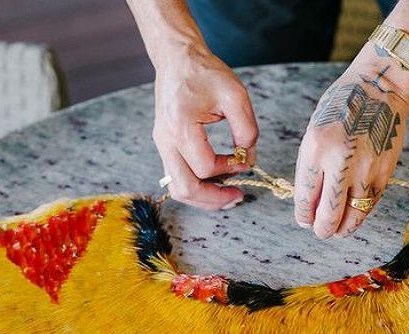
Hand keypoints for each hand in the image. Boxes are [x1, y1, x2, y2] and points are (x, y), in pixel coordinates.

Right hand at [153, 44, 258, 209]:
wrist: (177, 59)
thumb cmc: (205, 73)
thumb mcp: (236, 96)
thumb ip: (247, 130)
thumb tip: (247, 160)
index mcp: (181, 127)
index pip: (205, 167)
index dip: (229, 169)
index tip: (244, 158)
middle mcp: (165, 141)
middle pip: (185, 188)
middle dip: (213, 199)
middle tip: (237, 196)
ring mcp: (162, 145)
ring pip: (177, 188)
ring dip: (204, 198)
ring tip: (228, 195)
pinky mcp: (165, 146)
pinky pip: (177, 177)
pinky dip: (197, 185)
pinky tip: (216, 181)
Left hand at [294, 44, 408, 237]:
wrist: (380, 87)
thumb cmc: (341, 106)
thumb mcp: (314, 133)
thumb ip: (312, 168)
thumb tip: (311, 204)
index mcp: (315, 149)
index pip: (305, 198)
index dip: (304, 216)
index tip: (304, 221)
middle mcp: (340, 162)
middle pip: (329, 215)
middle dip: (322, 229)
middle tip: (320, 230)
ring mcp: (365, 169)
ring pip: (353, 217)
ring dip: (342, 229)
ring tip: (337, 230)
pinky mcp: (385, 172)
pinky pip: (370, 204)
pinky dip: (360, 215)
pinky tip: (353, 216)